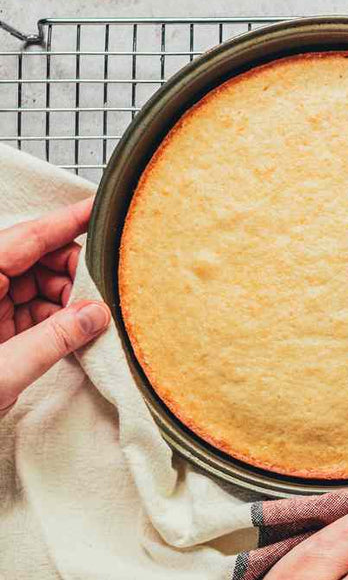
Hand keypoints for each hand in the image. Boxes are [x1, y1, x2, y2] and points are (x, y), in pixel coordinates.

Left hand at [0, 197, 110, 416]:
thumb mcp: (3, 370)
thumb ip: (53, 339)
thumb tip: (96, 314)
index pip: (27, 238)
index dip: (66, 222)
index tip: (97, 209)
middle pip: (36, 261)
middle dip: (73, 274)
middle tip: (105, 294)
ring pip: (38, 287)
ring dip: (67, 302)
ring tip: (93, 321)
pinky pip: (31, 312)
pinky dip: (56, 321)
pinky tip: (76, 333)